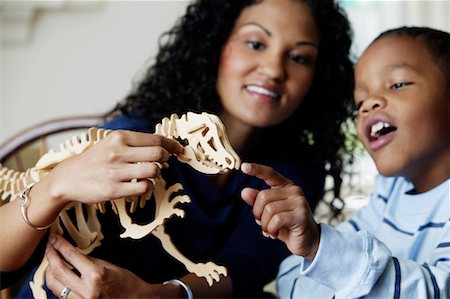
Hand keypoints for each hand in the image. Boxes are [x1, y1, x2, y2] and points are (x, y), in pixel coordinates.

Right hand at [42, 130, 183, 205]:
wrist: (68, 178)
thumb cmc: (94, 160)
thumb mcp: (111, 143)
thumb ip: (133, 143)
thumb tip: (162, 146)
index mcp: (119, 137)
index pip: (155, 139)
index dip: (172, 145)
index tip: (179, 150)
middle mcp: (118, 152)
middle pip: (158, 153)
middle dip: (165, 159)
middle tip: (162, 162)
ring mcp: (116, 171)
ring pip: (153, 170)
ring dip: (157, 173)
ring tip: (150, 174)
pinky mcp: (113, 189)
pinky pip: (143, 187)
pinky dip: (148, 187)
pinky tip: (142, 185)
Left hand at [45, 234, 156, 297]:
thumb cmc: (127, 283)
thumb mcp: (110, 267)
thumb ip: (90, 261)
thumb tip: (73, 255)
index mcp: (96, 275)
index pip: (71, 256)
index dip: (60, 245)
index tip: (54, 239)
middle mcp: (87, 290)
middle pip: (58, 270)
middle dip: (51, 256)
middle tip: (49, 247)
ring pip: (54, 285)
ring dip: (50, 272)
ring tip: (51, 263)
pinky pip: (61, 295)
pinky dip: (57, 285)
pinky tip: (58, 277)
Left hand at [240, 162, 319, 259]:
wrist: (307, 241)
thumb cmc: (287, 225)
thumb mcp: (269, 212)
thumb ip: (257, 201)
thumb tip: (244, 192)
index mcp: (285, 186)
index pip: (270, 174)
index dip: (256, 169)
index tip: (243, 167)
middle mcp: (294, 191)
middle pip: (263, 196)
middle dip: (258, 213)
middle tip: (262, 224)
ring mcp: (299, 202)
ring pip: (268, 209)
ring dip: (265, 224)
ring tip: (270, 231)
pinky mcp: (301, 215)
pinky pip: (276, 220)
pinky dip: (271, 229)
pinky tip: (275, 234)